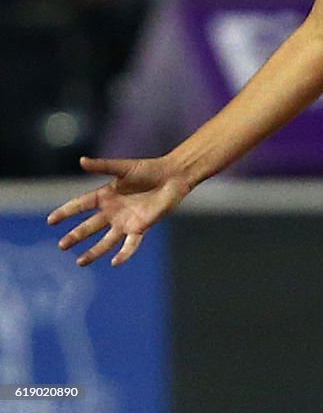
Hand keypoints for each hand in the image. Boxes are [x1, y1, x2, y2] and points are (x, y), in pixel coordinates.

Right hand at [47, 156, 190, 267]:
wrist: (172, 176)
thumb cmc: (148, 169)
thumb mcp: (123, 167)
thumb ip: (102, 166)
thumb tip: (81, 160)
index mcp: (106, 194)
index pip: (80, 205)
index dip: (66, 212)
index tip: (50, 220)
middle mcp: (113, 211)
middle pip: (89, 226)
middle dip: (75, 236)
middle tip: (61, 246)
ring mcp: (125, 221)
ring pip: (105, 241)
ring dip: (93, 252)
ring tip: (79, 262)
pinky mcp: (140, 227)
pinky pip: (130, 244)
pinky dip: (124, 254)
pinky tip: (115, 262)